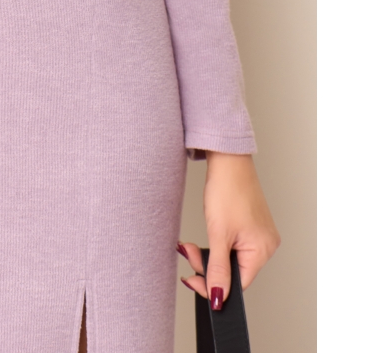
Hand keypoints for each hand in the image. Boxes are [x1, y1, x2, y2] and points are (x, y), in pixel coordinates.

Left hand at [178, 152, 279, 310]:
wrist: (227, 159)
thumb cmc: (227, 189)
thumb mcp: (218, 234)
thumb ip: (218, 269)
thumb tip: (219, 297)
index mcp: (262, 250)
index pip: (239, 283)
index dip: (214, 285)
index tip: (193, 280)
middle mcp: (266, 244)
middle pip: (234, 271)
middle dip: (208, 266)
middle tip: (189, 253)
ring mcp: (260, 234)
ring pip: (231, 258)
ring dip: (210, 254)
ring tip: (193, 244)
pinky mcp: (252, 225)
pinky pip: (234, 245)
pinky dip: (218, 244)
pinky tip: (209, 235)